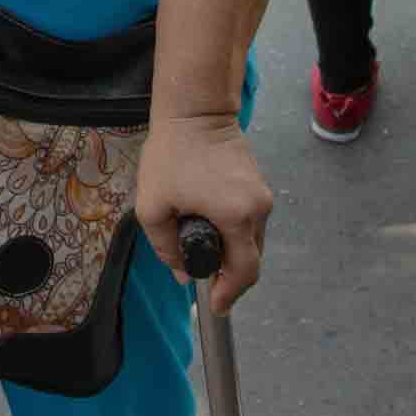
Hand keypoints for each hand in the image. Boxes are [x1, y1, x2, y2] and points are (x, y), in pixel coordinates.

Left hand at [135, 113, 270, 313]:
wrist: (195, 110)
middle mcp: (258, 208)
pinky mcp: (258, 183)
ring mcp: (262, 194)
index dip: (230, 293)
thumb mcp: (153, 206)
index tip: (215, 304)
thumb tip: (182, 273)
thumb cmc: (172, 155)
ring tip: (203, 251)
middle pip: (252, 259)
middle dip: (230, 276)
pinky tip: (211, 228)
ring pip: (252, 240)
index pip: (245, 272)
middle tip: (206, 281)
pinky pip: (251, 220)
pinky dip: (235, 233)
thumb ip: (165, 247)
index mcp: (237, 217)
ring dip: (232, 253)